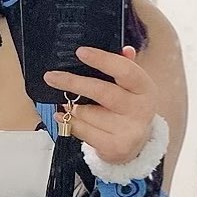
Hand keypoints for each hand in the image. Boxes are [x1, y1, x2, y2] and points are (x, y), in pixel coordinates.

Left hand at [44, 44, 157, 165]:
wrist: (136, 145)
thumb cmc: (128, 108)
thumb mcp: (132, 87)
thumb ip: (125, 66)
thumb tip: (125, 49)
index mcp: (145, 88)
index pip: (125, 70)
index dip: (102, 60)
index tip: (80, 52)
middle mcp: (141, 109)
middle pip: (102, 92)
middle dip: (73, 83)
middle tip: (51, 76)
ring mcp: (129, 130)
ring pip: (87, 113)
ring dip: (71, 108)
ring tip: (68, 104)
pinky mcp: (115, 147)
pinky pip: (83, 131)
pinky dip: (70, 123)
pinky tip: (65, 117)